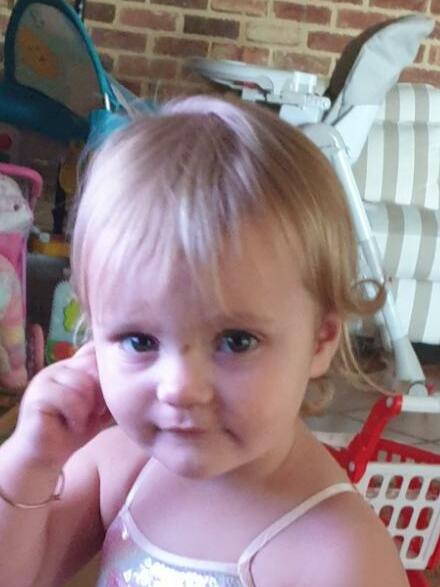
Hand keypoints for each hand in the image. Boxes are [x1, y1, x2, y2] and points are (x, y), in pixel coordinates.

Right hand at [12, 342, 110, 468]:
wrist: (45, 457)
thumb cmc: (73, 431)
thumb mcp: (99, 408)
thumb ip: (110, 390)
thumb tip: (131, 376)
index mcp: (73, 367)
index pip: (93, 350)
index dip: (106, 369)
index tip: (107, 395)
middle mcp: (58, 368)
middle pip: (92, 363)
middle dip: (100, 390)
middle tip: (96, 411)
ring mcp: (45, 379)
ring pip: (83, 382)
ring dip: (88, 407)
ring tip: (82, 420)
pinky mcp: (37, 395)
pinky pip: (69, 398)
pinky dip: (77, 416)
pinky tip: (72, 425)